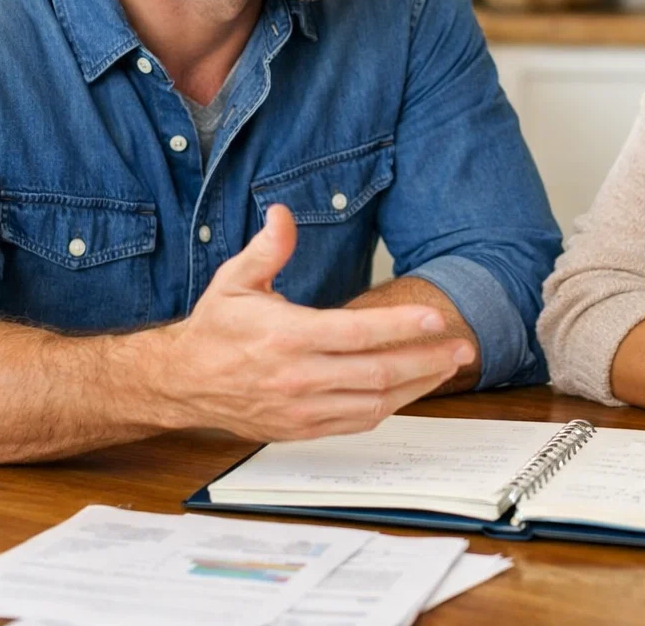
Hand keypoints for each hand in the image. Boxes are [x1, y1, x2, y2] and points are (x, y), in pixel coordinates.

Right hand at [160, 205, 475, 440]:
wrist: (182, 382)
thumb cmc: (215, 329)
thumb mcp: (235, 280)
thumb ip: (267, 249)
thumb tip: (283, 215)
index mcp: (286, 337)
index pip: (356, 333)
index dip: (400, 326)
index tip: (434, 318)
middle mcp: (297, 377)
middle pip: (377, 373)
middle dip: (426, 360)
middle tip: (462, 346)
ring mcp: (301, 408)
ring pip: (373, 403)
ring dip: (417, 386)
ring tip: (447, 366)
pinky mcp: (301, 429)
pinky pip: (357, 422)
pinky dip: (389, 407)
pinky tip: (411, 389)